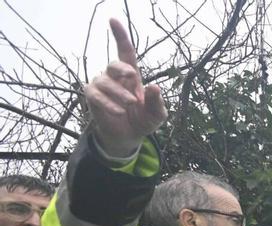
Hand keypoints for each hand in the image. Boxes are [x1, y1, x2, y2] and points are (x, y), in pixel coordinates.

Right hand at [83, 20, 167, 157]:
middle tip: (133, 78)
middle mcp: (115, 77)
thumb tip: (154, 86)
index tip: (113, 20)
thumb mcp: (157, 114)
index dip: (120, 36)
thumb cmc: (144, 120)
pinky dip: (109, 104)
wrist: (129, 137)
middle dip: (122, 69)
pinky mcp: (92, 97)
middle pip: (114, 64)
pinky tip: (119, 111)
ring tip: (131, 104)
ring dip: (119, 93)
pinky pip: (96, 95)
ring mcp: (102, 86)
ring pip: (105, 81)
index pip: (125, 51)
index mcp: (132, 76)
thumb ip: (156, 102)